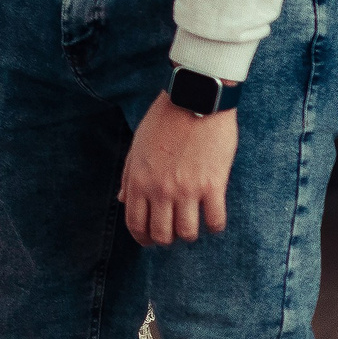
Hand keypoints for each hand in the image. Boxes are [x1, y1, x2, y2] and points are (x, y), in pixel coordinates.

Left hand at [117, 90, 235, 245]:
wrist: (194, 98)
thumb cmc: (164, 119)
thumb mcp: (137, 145)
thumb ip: (129, 175)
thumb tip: (122, 200)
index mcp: (138, 179)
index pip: (135, 223)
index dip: (142, 238)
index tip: (150, 240)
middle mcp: (159, 188)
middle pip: (161, 234)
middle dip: (166, 239)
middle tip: (173, 233)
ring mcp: (186, 189)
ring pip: (187, 233)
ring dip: (190, 234)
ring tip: (193, 224)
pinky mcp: (212, 185)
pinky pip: (215, 221)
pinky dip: (214, 226)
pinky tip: (213, 218)